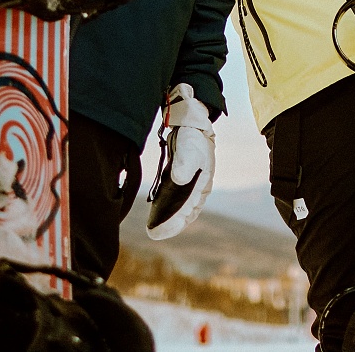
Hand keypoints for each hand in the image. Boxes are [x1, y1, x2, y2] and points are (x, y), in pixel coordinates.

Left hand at [146, 83, 215, 239]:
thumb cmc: (192, 136)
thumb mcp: (189, 148)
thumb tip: (179, 179)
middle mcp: (196, 188)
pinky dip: (163, 205)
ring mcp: (187, 183)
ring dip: (166, 217)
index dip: (175, 222)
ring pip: (176, 205)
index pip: (188, 209)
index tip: (160, 231)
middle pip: (183, 211)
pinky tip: (154, 211)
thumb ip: (184, 163)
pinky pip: (171, 196)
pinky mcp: (178, 177)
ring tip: (152, 228)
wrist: (191, 121)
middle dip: (170, 223)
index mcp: (202, 185)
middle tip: (154, 233)